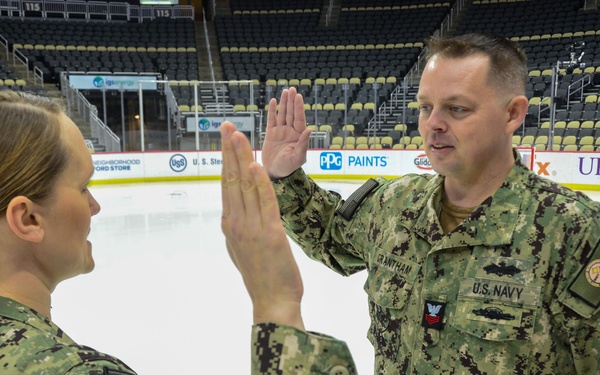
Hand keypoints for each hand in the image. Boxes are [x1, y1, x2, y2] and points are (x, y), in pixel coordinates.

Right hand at [220, 122, 304, 328]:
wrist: (272, 302)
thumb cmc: (262, 276)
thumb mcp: (243, 248)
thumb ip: (240, 227)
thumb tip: (236, 212)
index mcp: (230, 224)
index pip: (227, 184)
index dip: (226, 159)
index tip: (226, 139)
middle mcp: (236, 223)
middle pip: (231, 179)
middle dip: (229, 151)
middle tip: (227, 127)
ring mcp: (251, 228)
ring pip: (245, 186)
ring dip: (242, 159)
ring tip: (238, 136)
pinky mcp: (269, 233)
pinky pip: (264, 203)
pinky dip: (260, 183)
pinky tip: (256, 165)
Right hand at [261, 87, 311, 178]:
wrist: (275, 173)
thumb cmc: (288, 167)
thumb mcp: (298, 157)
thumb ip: (303, 143)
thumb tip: (309, 129)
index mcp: (298, 136)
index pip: (299, 118)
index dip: (298, 107)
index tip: (298, 96)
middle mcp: (290, 131)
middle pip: (291, 113)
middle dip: (291, 101)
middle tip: (292, 89)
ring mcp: (280, 132)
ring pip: (282, 114)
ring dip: (284, 103)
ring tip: (285, 91)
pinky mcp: (271, 134)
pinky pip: (272, 120)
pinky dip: (272, 111)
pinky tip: (273, 101)